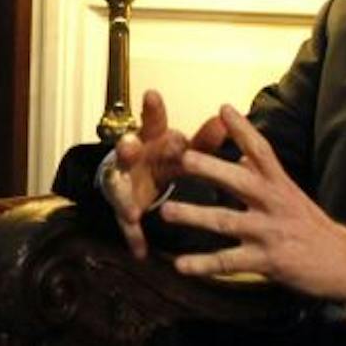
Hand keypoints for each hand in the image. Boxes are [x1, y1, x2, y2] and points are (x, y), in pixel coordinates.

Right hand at [104, 89, 194, 259]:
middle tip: (130, 146)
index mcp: (151, 139)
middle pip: (128, 149)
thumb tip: (227, 119)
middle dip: (128, 147)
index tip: (153, 95)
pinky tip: (141, 251)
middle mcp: (133, 158)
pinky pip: (126, 222)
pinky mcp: (121, 206)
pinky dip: (133, 235)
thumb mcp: (184, 149)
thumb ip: (204, 139)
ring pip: (118, 185)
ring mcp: (123, 182)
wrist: (130, 181)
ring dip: (123, 197)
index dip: (152, 110)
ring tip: (132, 210)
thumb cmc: (164, 159)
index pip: (152, 121)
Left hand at [156, 104, 345, 306]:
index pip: (262, 151)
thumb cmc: (312, 226)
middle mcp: (274, 204)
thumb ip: (264, 176)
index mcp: (280, 185)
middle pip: (240, 181)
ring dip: (195, 216)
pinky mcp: (267, 261)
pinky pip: (229, 262)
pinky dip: (203, 264)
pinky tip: (180, 265)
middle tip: (183, 157)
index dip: (244, 129)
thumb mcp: (291, 195)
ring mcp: (269, 232)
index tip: (224, 108)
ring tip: (166, 211)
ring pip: (227, 222)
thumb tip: (241, 157)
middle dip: (211, 169)